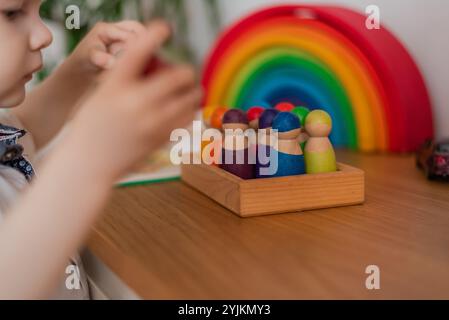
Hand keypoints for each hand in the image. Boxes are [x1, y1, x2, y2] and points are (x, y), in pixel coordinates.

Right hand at [65, 21, 201, 182]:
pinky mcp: (161, 139)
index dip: (154, 34)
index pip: (139, 50)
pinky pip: (187, 119)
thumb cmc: (91, 127)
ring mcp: (152, 122)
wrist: (88, 164)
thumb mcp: (100, 95)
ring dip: (192, 90)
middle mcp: (136, 101)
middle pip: (179, 75)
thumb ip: (124, 79)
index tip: (164, 28)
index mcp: (115, 85)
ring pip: (190, 98)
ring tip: (188, 91)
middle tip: (182, 73)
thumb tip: (151, 67)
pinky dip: (190, 110)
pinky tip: (184, 109)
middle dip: (184, 70)